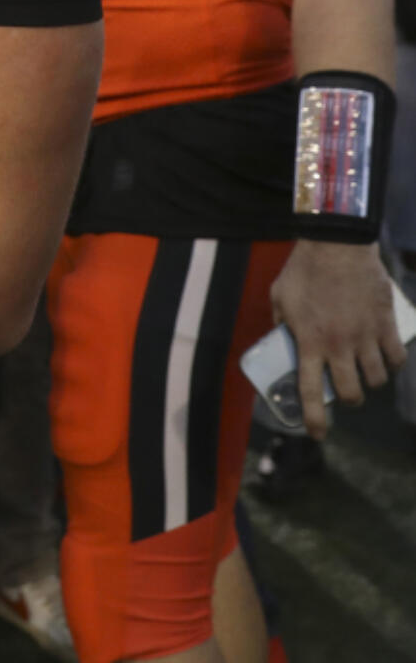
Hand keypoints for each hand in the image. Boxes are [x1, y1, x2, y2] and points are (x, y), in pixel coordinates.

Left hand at [270, 240, 404, 437]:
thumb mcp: (280, 296)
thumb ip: (282, 322)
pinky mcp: (386, 324)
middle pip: (352, 394)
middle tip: (346, 389)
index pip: (311, 392)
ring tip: (365, 369)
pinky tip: (386, 356)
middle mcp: (340, 346)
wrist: (337, 244)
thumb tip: (283, 339)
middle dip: (349, 398)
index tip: (317, 434)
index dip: (314, 419)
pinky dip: (393, 362)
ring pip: (377, 379)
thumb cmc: (304, 269)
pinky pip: (397, 357)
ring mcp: (366, 337)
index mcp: (310, 342)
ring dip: (371, 380)